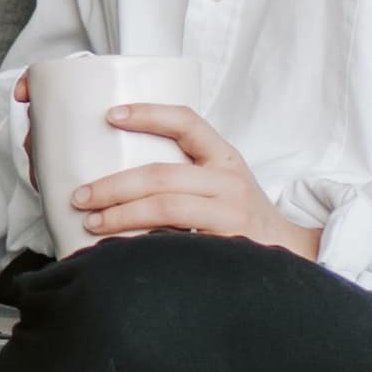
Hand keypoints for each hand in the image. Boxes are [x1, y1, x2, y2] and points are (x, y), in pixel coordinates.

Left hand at [69, 100, 316, 258]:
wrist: (290, 257)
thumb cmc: (241, 218)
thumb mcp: (223, 183)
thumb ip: (184, 174)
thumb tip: (116, 176)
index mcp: (225, 157)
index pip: (187, 122)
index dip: (148, 114)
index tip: (110, 115)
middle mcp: (229, 182)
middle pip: (161, 175)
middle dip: (114, 185)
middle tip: (80, 196)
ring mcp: (230, 217)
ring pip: (165, 209)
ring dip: (121, 215)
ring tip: (92, 222)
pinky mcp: (227, 249)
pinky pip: (176, 244)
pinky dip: (143, 246)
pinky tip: (120, 251)